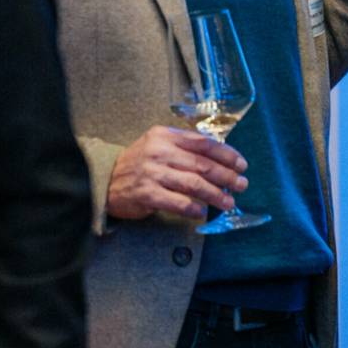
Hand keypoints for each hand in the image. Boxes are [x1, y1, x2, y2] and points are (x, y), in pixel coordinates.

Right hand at [107, 125, 248, 220]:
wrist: (104, 181)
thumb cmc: (139, 164)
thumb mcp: (158, 145)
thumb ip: (184, 146)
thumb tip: (220, 156)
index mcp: (165, 136)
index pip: (203, 143)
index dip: (226, 154)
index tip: (242, 164)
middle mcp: (159, 151)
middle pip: (202, 164)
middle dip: (226, 176)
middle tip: (242, 184)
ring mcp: (152, 173)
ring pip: (193, 183)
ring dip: (215, 194)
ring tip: (229, 202)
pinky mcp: (146, 194)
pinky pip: (177, 202)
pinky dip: (193, 208)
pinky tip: (202, 212)